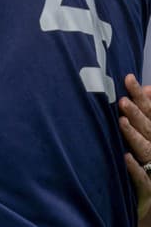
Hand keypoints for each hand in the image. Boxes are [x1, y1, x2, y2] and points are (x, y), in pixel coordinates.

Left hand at [119, 74, 150, 219]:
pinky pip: (143, 180)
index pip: (150, 112)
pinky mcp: (149, 190)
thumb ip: (149, 112)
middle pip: (149, 128)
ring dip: (134, 136)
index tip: (128, 78)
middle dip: (137, 113)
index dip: (140, 95)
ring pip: (146, 150)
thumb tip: (148, 89)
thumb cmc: (149, 164)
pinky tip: (124, 157)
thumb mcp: (150, 134)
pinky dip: (135, 169)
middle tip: (122, 100)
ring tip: (121, 122)